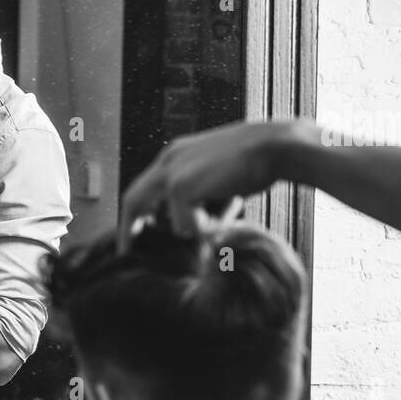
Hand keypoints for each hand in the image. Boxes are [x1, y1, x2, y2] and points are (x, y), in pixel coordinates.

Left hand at [117, 119, 318, 249]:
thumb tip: (187, 224)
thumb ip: (199, 194)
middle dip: (128, 228)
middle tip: (125, 253)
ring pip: (173, 222)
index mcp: (176, 155)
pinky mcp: (180, 187)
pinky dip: (212, 226)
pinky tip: (232, 203)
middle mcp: (168, 160)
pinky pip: (188, 227)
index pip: (144, 187)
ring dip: (203, 226)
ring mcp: (172, 173)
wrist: (276, 146)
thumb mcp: (219, 177)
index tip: (135, 230)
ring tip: (231, 206)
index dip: (137, 211)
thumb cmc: (257, 162)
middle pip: (133, 200)